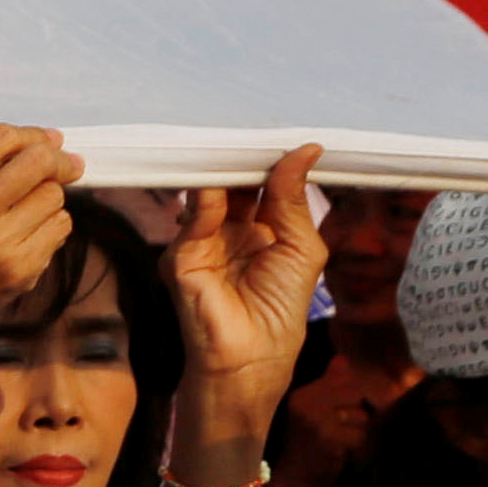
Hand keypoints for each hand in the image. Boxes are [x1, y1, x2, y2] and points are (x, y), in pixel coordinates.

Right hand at [170, 146, 331, 420]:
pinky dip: (208, 193)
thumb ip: (294, 198)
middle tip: (261, 127)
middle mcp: (229, 229)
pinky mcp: (182, 255)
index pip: (262, 182)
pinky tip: (224, 177)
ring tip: (243, 143)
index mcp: (262, 227)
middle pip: (234, 181)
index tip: (283, 130)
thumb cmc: (281, 310)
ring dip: (227, 168)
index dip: (271, 158)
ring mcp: (202, 240)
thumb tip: (306, 148)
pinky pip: (193, 215)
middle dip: (246, 157)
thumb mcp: (302, 245)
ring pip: (210, 191)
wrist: (252, 359)